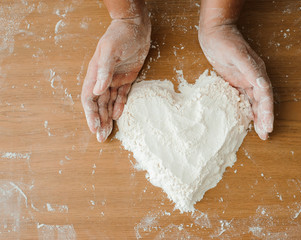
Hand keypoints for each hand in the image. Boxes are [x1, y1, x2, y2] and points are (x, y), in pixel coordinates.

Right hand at [81, 16, 150, 141]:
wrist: (136, 27)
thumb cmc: (120, 36)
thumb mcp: (110, 51)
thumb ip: (103, 70)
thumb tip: (97, 91)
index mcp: (95, 74)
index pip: (89, 99)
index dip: (90, 114)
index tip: (94, 128)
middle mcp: (102, 79)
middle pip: (98, 105)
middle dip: (98, 121)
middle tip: (101, 138)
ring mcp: (114, 80)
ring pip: (109, 103)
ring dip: (107, 118)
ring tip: (108, 133)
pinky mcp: (126, 79)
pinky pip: (121, 96)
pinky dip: (119, 106)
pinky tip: (118, 117)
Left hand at [199, 24, 273, 139]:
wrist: (214, 33)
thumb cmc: (224, 42)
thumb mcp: (236, 54)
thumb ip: (249, 69)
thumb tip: (262, 82)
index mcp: (256, 72)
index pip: (265, 95)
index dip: (267, 112)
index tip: (268, 126)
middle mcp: (253, 77)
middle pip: (261, 101)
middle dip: (264, 118)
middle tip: (265, 135)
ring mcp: (244, 79)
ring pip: (253, 102)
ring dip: (257, 116)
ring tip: (259, 132)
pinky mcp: (235, 81)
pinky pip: (242, 98)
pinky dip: (246, 109)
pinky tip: (245, 119)